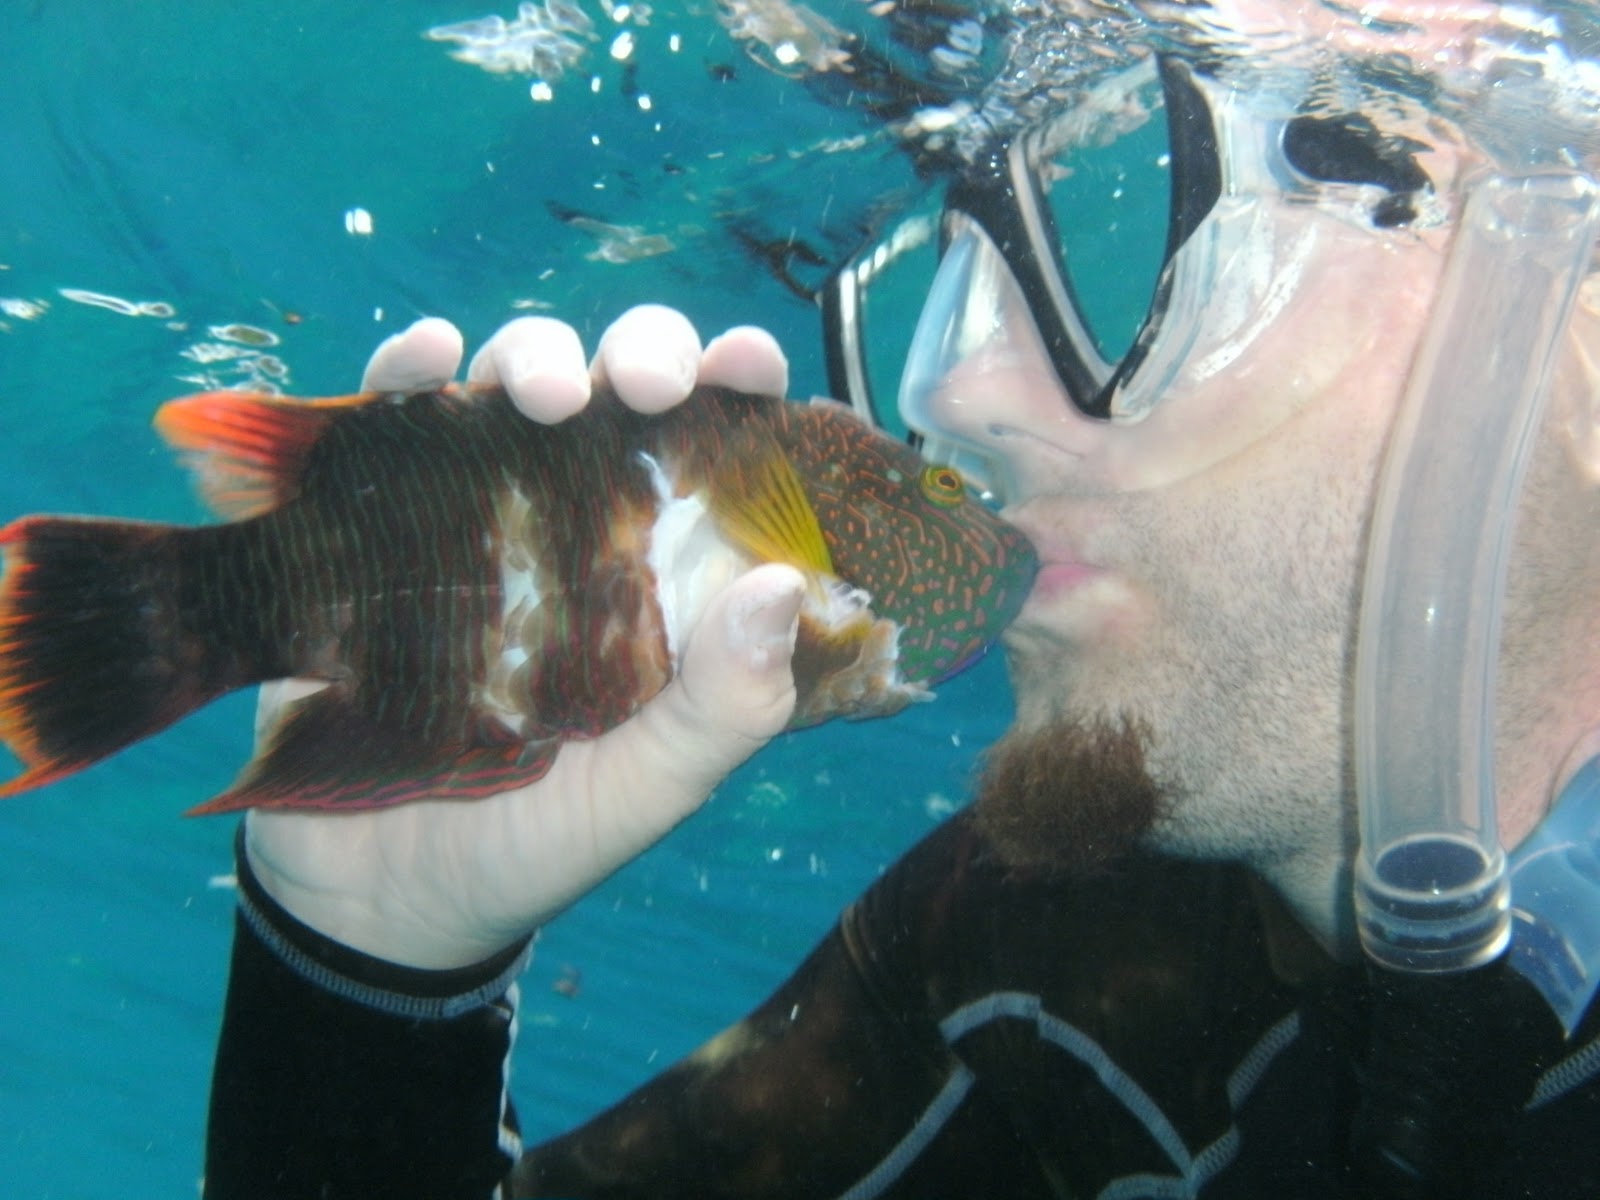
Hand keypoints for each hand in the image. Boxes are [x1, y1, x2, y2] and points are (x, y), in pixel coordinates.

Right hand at [243, 306, 801, 968]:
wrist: (380, 902)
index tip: (751, 365)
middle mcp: (580, 526)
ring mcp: (474, 516)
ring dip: (530, 357)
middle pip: (618, 396)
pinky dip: (401, 373)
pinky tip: (423, 359)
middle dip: (638, 355)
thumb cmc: (538, 842)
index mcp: (666, 577)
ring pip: (508, 389)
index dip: (741, 392)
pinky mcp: (372, 526)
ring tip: (536, 394)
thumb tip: (780, 585)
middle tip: (641, 384)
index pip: (719, 455)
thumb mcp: (649, 790)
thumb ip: (724, 710)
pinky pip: (384, 427)